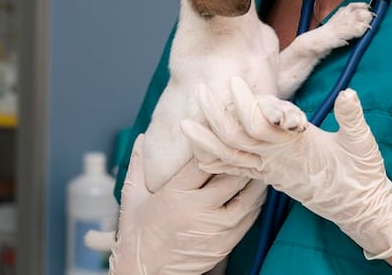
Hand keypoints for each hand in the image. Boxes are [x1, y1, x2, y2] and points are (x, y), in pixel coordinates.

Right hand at [96, 132, 266, 274]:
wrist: (147, 274)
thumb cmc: (137, 236)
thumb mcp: (132, 198)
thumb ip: (137, 165)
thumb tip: (141, 137)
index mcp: (174, 196)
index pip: (202, 162)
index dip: (214, 144)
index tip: (221, 130)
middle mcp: (198, 211)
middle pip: (230, 177)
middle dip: (241, 158)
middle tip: (249, 142)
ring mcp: (215, 228)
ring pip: (247, 197)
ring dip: (255, 179)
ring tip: (259, 163)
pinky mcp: (225, 243)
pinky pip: (249, 217)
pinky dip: (255, 201)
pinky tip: (256, 189)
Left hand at [181, 77, 391, 259]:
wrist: (359, 206)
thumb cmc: (361, 173)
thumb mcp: (362, 142)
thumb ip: (352, 119)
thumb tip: (348, 94)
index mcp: (295, 147)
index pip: (261, 125)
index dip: (244, 104)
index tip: (234, 81)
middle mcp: (277, 161)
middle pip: (236, 139)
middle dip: (215, 116)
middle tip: (200, 91)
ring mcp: (270, 172)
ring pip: (229, 158)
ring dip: (206, 140)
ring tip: (185, 123)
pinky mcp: (269, 178)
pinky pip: (236, 172)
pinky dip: (215, 163)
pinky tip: (199, 155)